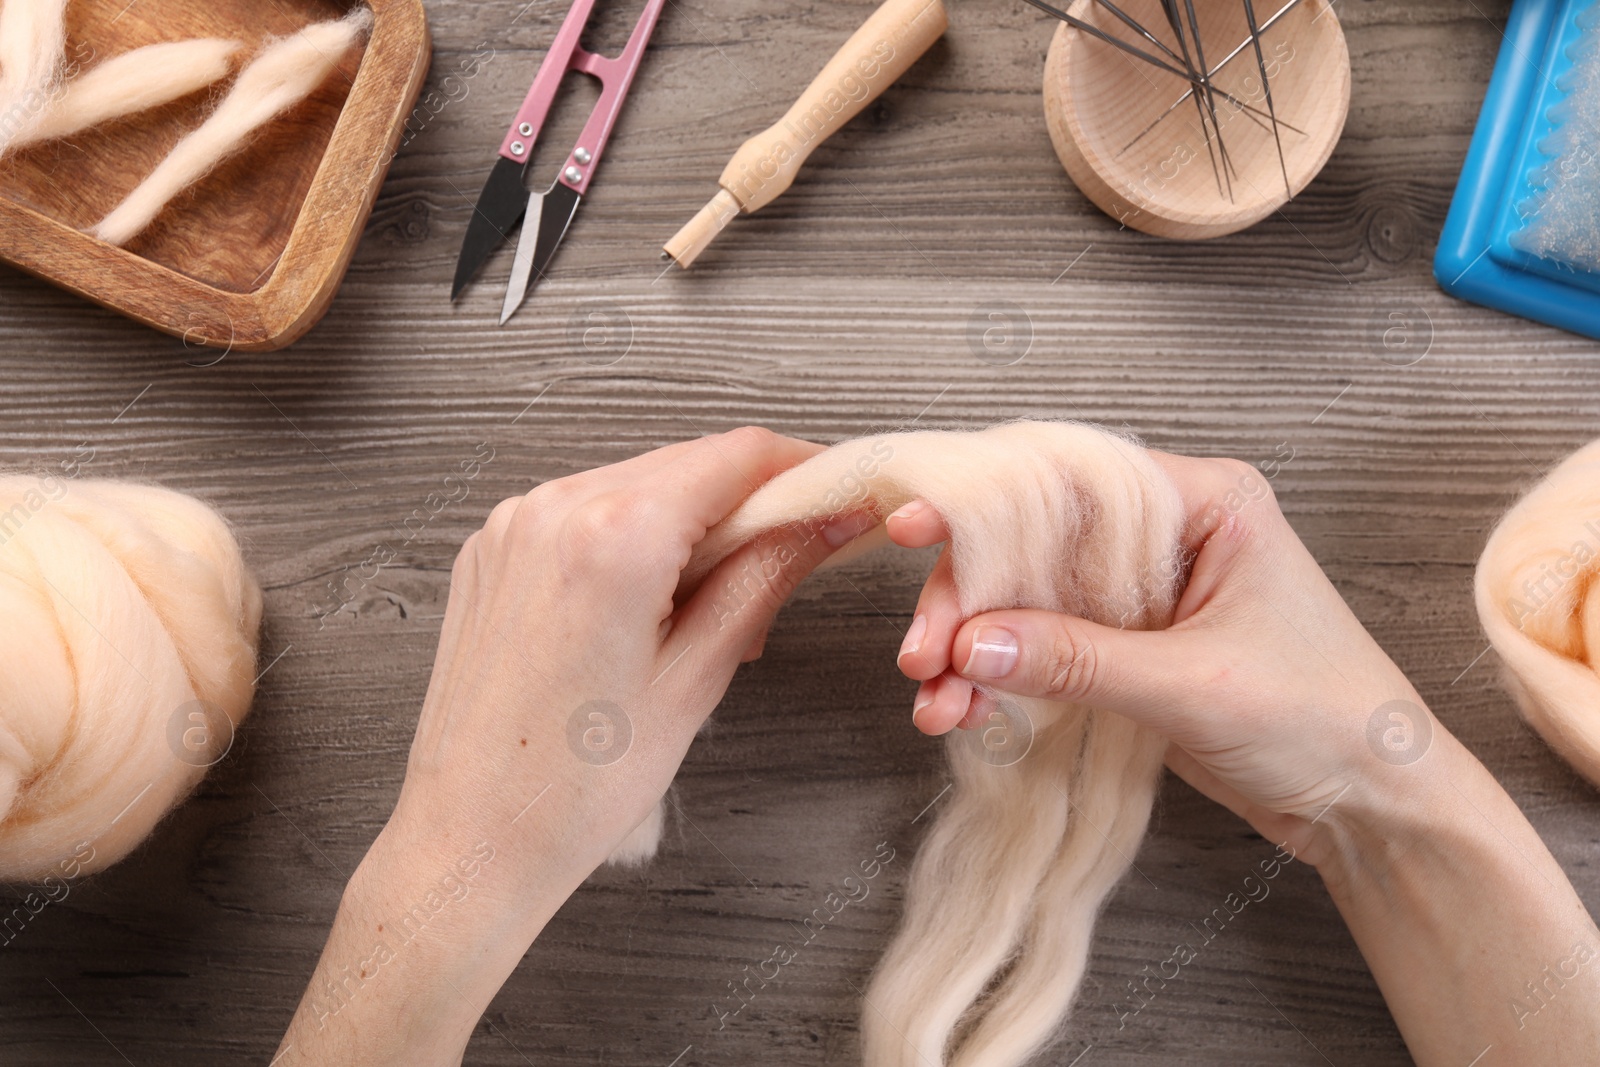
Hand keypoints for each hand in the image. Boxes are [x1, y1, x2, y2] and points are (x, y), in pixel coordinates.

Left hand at [391, 426, 871, 882]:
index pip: (739, 456)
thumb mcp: (698, 677)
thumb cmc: (579, 783)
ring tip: (709, 613)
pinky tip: (648, 609)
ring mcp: (513, 525)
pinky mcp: (491, 549)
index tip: (839, 495)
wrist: (473, 837)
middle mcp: (555, 508)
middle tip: (789, 568)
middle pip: (688, 463)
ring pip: (636, 484)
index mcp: (614, 537)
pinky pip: (584, 513)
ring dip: (690, 524)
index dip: (804, 469)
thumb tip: (829, 519)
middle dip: (748, 504)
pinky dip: (631, 540)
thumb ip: (768, 577)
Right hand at [884, 452, 1434, 866]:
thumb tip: (972, 641)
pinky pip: (1042, 650)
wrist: (1370, 807)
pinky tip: (962, 712)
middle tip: (921, 651)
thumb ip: (1078, 660)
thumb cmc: (1325, 718)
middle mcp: (1167, 537)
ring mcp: (1143, 596)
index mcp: (1205, 503)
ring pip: (1027, 600)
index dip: (988, 503)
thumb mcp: (1194, 685)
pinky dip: (999, 680)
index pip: (1073, 482)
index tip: (919, 528)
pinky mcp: (1127, 650)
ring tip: (934, 700)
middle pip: (1035, 543)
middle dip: (970, 600)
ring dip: (974, 648)